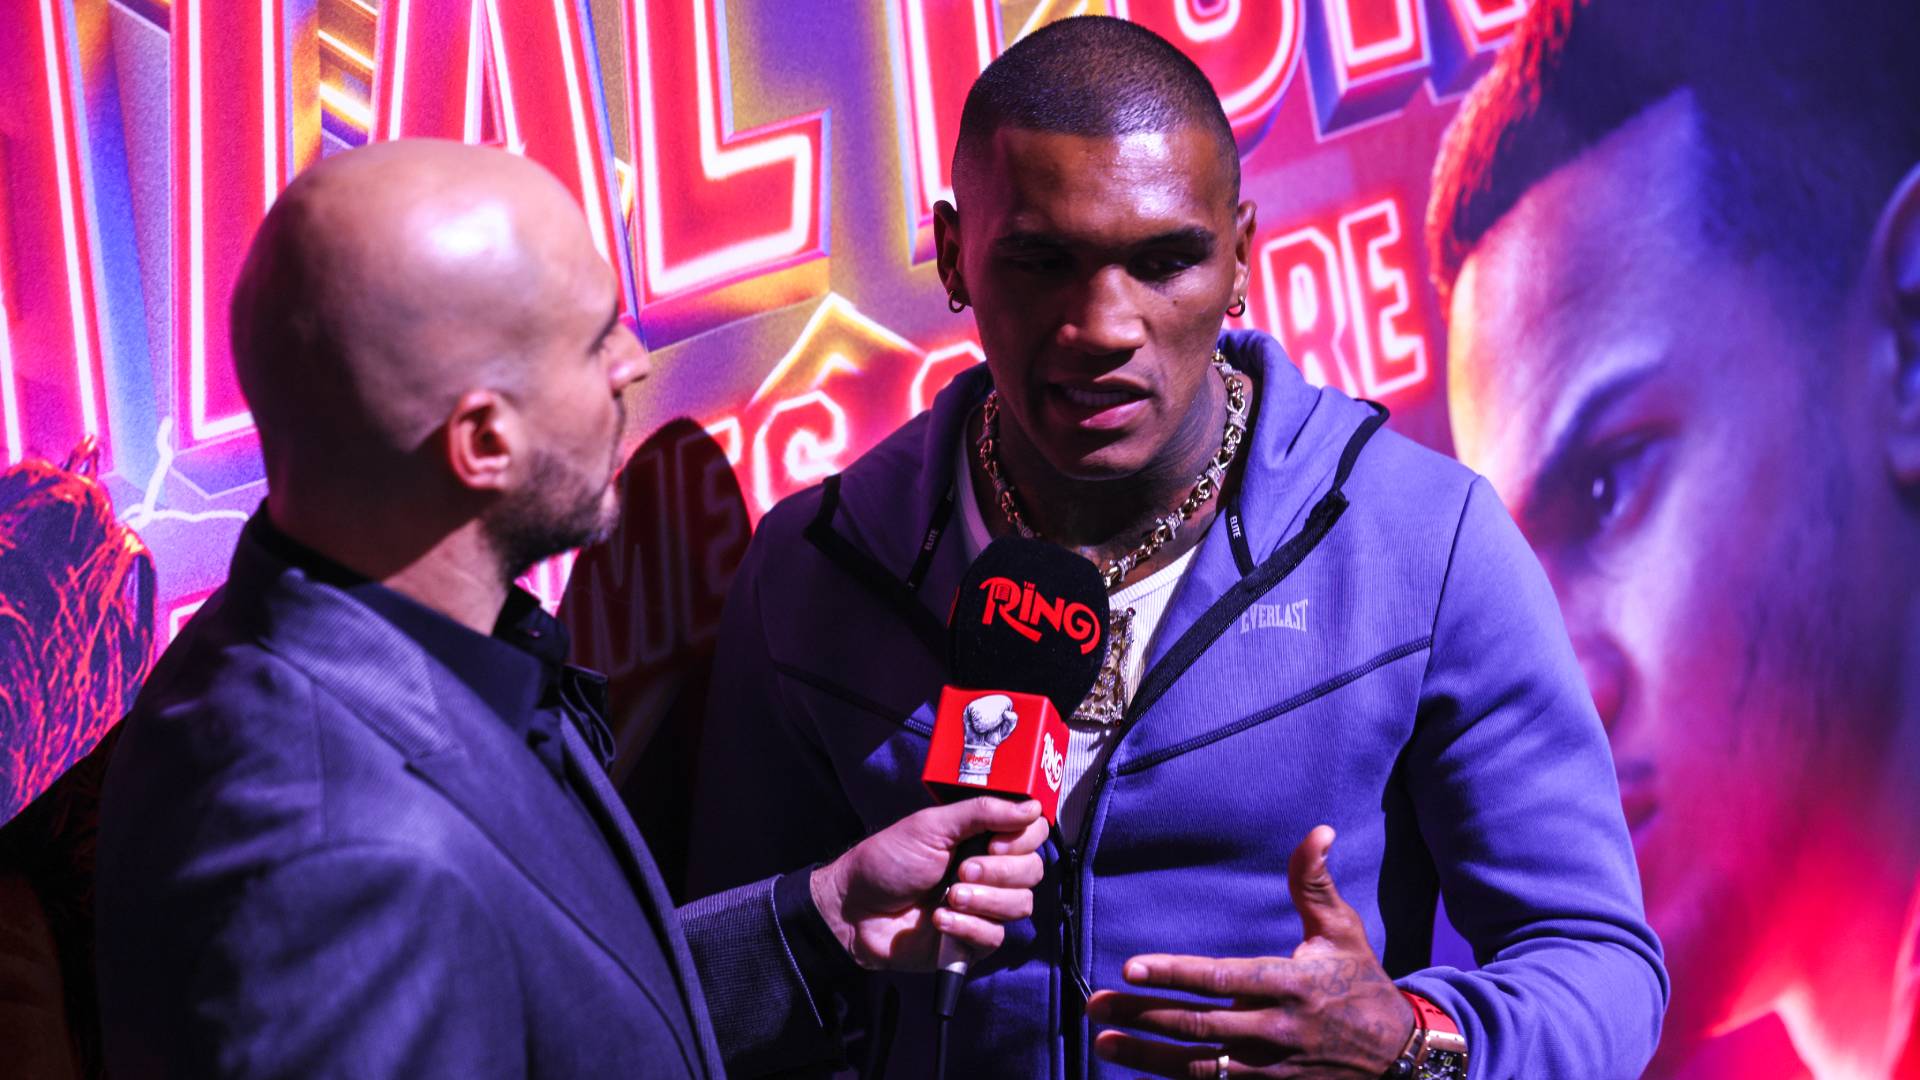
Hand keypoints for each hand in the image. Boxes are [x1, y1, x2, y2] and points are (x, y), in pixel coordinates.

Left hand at [809, 797, 1047, 971]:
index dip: (1022, 840)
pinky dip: (968, 927)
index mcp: (983, 838)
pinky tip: (939, 920)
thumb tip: (1032, 807)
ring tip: (948, 897)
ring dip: (984, 901)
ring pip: (1020, 905)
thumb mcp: (932, 826)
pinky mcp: (971, 941)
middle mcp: (989, 871)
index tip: (994, 843)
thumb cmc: (887, 861)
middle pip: (1032, 871)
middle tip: (960, 871)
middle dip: (998, 872)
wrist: (854, 908)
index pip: (1032, 835)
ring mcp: (983, 907)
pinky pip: (995, 937)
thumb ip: (982, 812)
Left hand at [1087, 826, 1414, 1077]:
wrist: (1401, 1058)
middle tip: (1096, 1006)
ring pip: (1198, 1065)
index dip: (1174, 973)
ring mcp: (1271, 1069)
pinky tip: (1141, 1073)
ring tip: (1103, 1044)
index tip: (1130, 967)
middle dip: (1142, 1016)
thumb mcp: (1342, 930)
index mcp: (1290, 985)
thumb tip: (1319, 831)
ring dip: (1146, 1057)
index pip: (1222, 979)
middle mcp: (1276, 1031)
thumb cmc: (1361, 984)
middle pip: (1198, 1024)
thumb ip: (1315, 883)